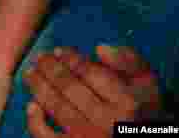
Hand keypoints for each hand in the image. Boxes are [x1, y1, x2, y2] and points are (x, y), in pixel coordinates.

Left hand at [24, 46, 162, 137]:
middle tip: (40, 57)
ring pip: (56, 107)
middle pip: (70, 88)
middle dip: (51, 68)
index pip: (91, 73)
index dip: (71, 59)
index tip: (59, 50)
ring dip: (39, 86)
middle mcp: (107, 121)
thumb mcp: (148, 83)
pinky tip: (31, 106)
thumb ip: (129, 61)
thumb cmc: (146, 110)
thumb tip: (99, 49)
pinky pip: (47, 137)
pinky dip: (35, 121)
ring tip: (30, 72)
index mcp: (128, 102)